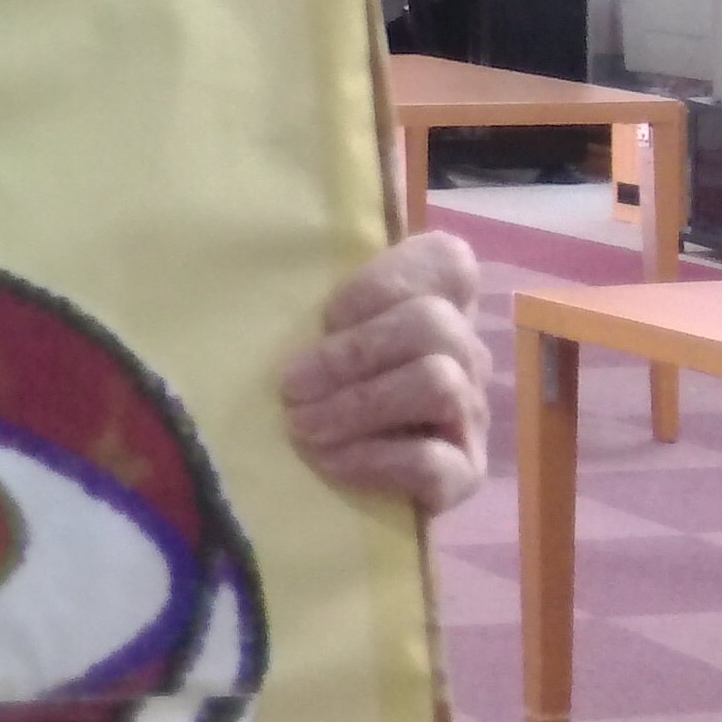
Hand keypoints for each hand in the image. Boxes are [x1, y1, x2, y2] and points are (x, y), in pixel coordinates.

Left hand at [278, 228, 488, 512]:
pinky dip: (375, 459)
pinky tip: (330, 463)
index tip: (327, 314)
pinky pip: (435, 461)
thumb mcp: (309, 327)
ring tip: (302, 428)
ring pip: (437, 384)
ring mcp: (471, 412)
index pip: (448, 260)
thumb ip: (306, 288)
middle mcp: (465, 350)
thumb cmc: (317, 385)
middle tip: (290, 386)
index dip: (384, 282)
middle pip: (432, 324)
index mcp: (435, 302)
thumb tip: (250, 243)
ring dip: (357, 406)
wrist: (333, 478)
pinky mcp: (465, 473)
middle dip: (351, 354)